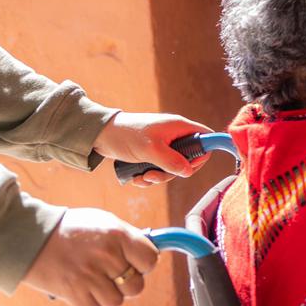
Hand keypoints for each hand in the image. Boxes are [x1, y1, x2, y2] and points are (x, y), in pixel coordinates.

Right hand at [21, 208, 159, 305]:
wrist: (32, 237)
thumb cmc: (72, 228)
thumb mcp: (105, 222)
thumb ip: (128, 238)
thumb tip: (149, 254)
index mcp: (119, 235)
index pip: (150, 260)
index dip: (143, 265)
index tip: (134, 264)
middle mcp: (108, 256)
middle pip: (136, 286)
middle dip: (126, 284)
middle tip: (112, 275)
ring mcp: (90, 276)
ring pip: (116, 301)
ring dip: (107, 295)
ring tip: (94, 281)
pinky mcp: (73, 293)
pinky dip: (89, 304)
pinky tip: (81, 290)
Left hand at [94, 111, 212, 186]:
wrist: (100, 135)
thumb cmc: (126, 135)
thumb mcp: (151, 150)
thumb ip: (172, 161)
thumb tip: (189, 172)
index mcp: (179, 127)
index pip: (205, 138)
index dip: (203, 154)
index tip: (190, 167)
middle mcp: (174, 135)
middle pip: (188, 159)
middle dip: (173, 172)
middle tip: (156, 176)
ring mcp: (163, 145)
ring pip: (173, 167)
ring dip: (159, 177)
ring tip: (143, 177)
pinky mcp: (152, 154)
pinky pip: (159, 169)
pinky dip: (150, 177)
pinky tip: (137, 178)